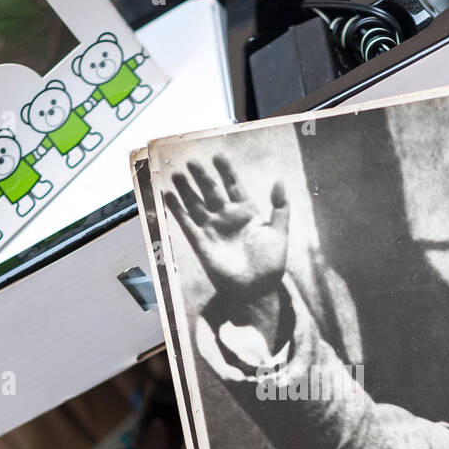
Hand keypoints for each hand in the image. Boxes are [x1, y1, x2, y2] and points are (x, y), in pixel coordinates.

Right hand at [165, 155, 289, 304]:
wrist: (257, 290)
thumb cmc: (271, 264)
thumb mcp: (279, 233)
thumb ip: (280, 207)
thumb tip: (279, 181)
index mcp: (246, 212)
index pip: (233, 185)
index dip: (226, 171)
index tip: (218, 157)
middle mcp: (227, 217)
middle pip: (211, 191)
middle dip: (202, 177)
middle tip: (192, 162)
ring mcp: (213, 229)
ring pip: (196, 203)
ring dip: (186, 189)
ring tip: (177, 174)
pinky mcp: (201, 243)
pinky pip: (186, 223)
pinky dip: (177, 209)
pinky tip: (168, 195)